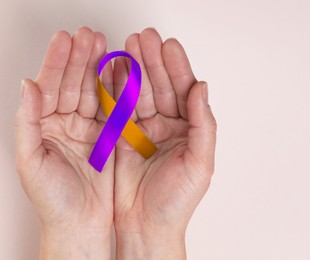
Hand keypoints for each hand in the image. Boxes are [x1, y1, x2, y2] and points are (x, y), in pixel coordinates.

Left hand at [14, 27, 113, 258]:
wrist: (79, 225)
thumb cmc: (51, 199)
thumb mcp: (30, 161)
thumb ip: (26, 121)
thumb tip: (26, 85)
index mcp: (42, 126)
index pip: (48, 86)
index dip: (56, 62)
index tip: (65, 39)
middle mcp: (63, 123)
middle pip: (71, 83)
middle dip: (79, 58)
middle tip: (88, 35)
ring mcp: (86, 128)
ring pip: (91, 91)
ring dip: (97, 68)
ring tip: (104, 45)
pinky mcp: (107, 136)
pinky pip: (110, 108)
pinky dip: (115, 89)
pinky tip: (118, 71)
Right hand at [113, 28, 216, 258]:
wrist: (146, 226)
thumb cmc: (176, 202)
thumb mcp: (200, 164)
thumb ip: (204, 125)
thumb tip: (202, 89)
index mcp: (188, 129)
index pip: (184, 91)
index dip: (176, 67)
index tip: (168, 46)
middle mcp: (166, 126)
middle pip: (159, 86)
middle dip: (151, 62)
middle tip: (143, 39)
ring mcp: (142, 130)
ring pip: (137, 93)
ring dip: (132, 71)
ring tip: (126, 48)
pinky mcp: (121, 137)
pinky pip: (118, 109)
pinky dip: (114, 90)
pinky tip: (111, 72)